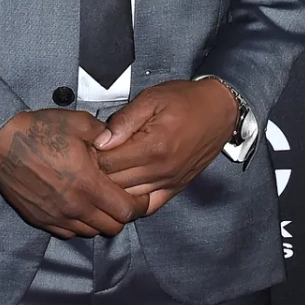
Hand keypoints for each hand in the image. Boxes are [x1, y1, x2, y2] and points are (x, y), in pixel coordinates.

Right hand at [0, 109, 139, 238]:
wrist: (2, 141)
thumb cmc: (39, 130)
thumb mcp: (79, 122)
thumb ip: (104, 134)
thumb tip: (115, 140)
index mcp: (88, 184)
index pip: (126, 211)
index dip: (139, 205)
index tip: (140, 196)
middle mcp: (74, 206)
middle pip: (111, 227)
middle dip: (120, 215)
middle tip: (120, 199)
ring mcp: (55, 215)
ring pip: (89, 232)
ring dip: (98, 220)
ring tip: (97, 202)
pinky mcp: (39, 218)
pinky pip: (66, 232)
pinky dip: (76, 224)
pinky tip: (75, 207)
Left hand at [94, 79, 237, 216]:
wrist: (219, 110)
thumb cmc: (187, 100)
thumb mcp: (152, 98)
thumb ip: (124, 120)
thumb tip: (102, 140)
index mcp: (153, 146)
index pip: (109, 162)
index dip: (92, 155)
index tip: (85, 147)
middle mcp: (162, 169)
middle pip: (115, 183)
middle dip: (97, 173)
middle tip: (88, 161)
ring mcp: (169, 182)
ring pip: (128, 197)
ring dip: (112, 188)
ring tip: (103, 173)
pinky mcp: (175, 188)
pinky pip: (148, 206)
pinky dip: (132, 202)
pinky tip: (123, 192)